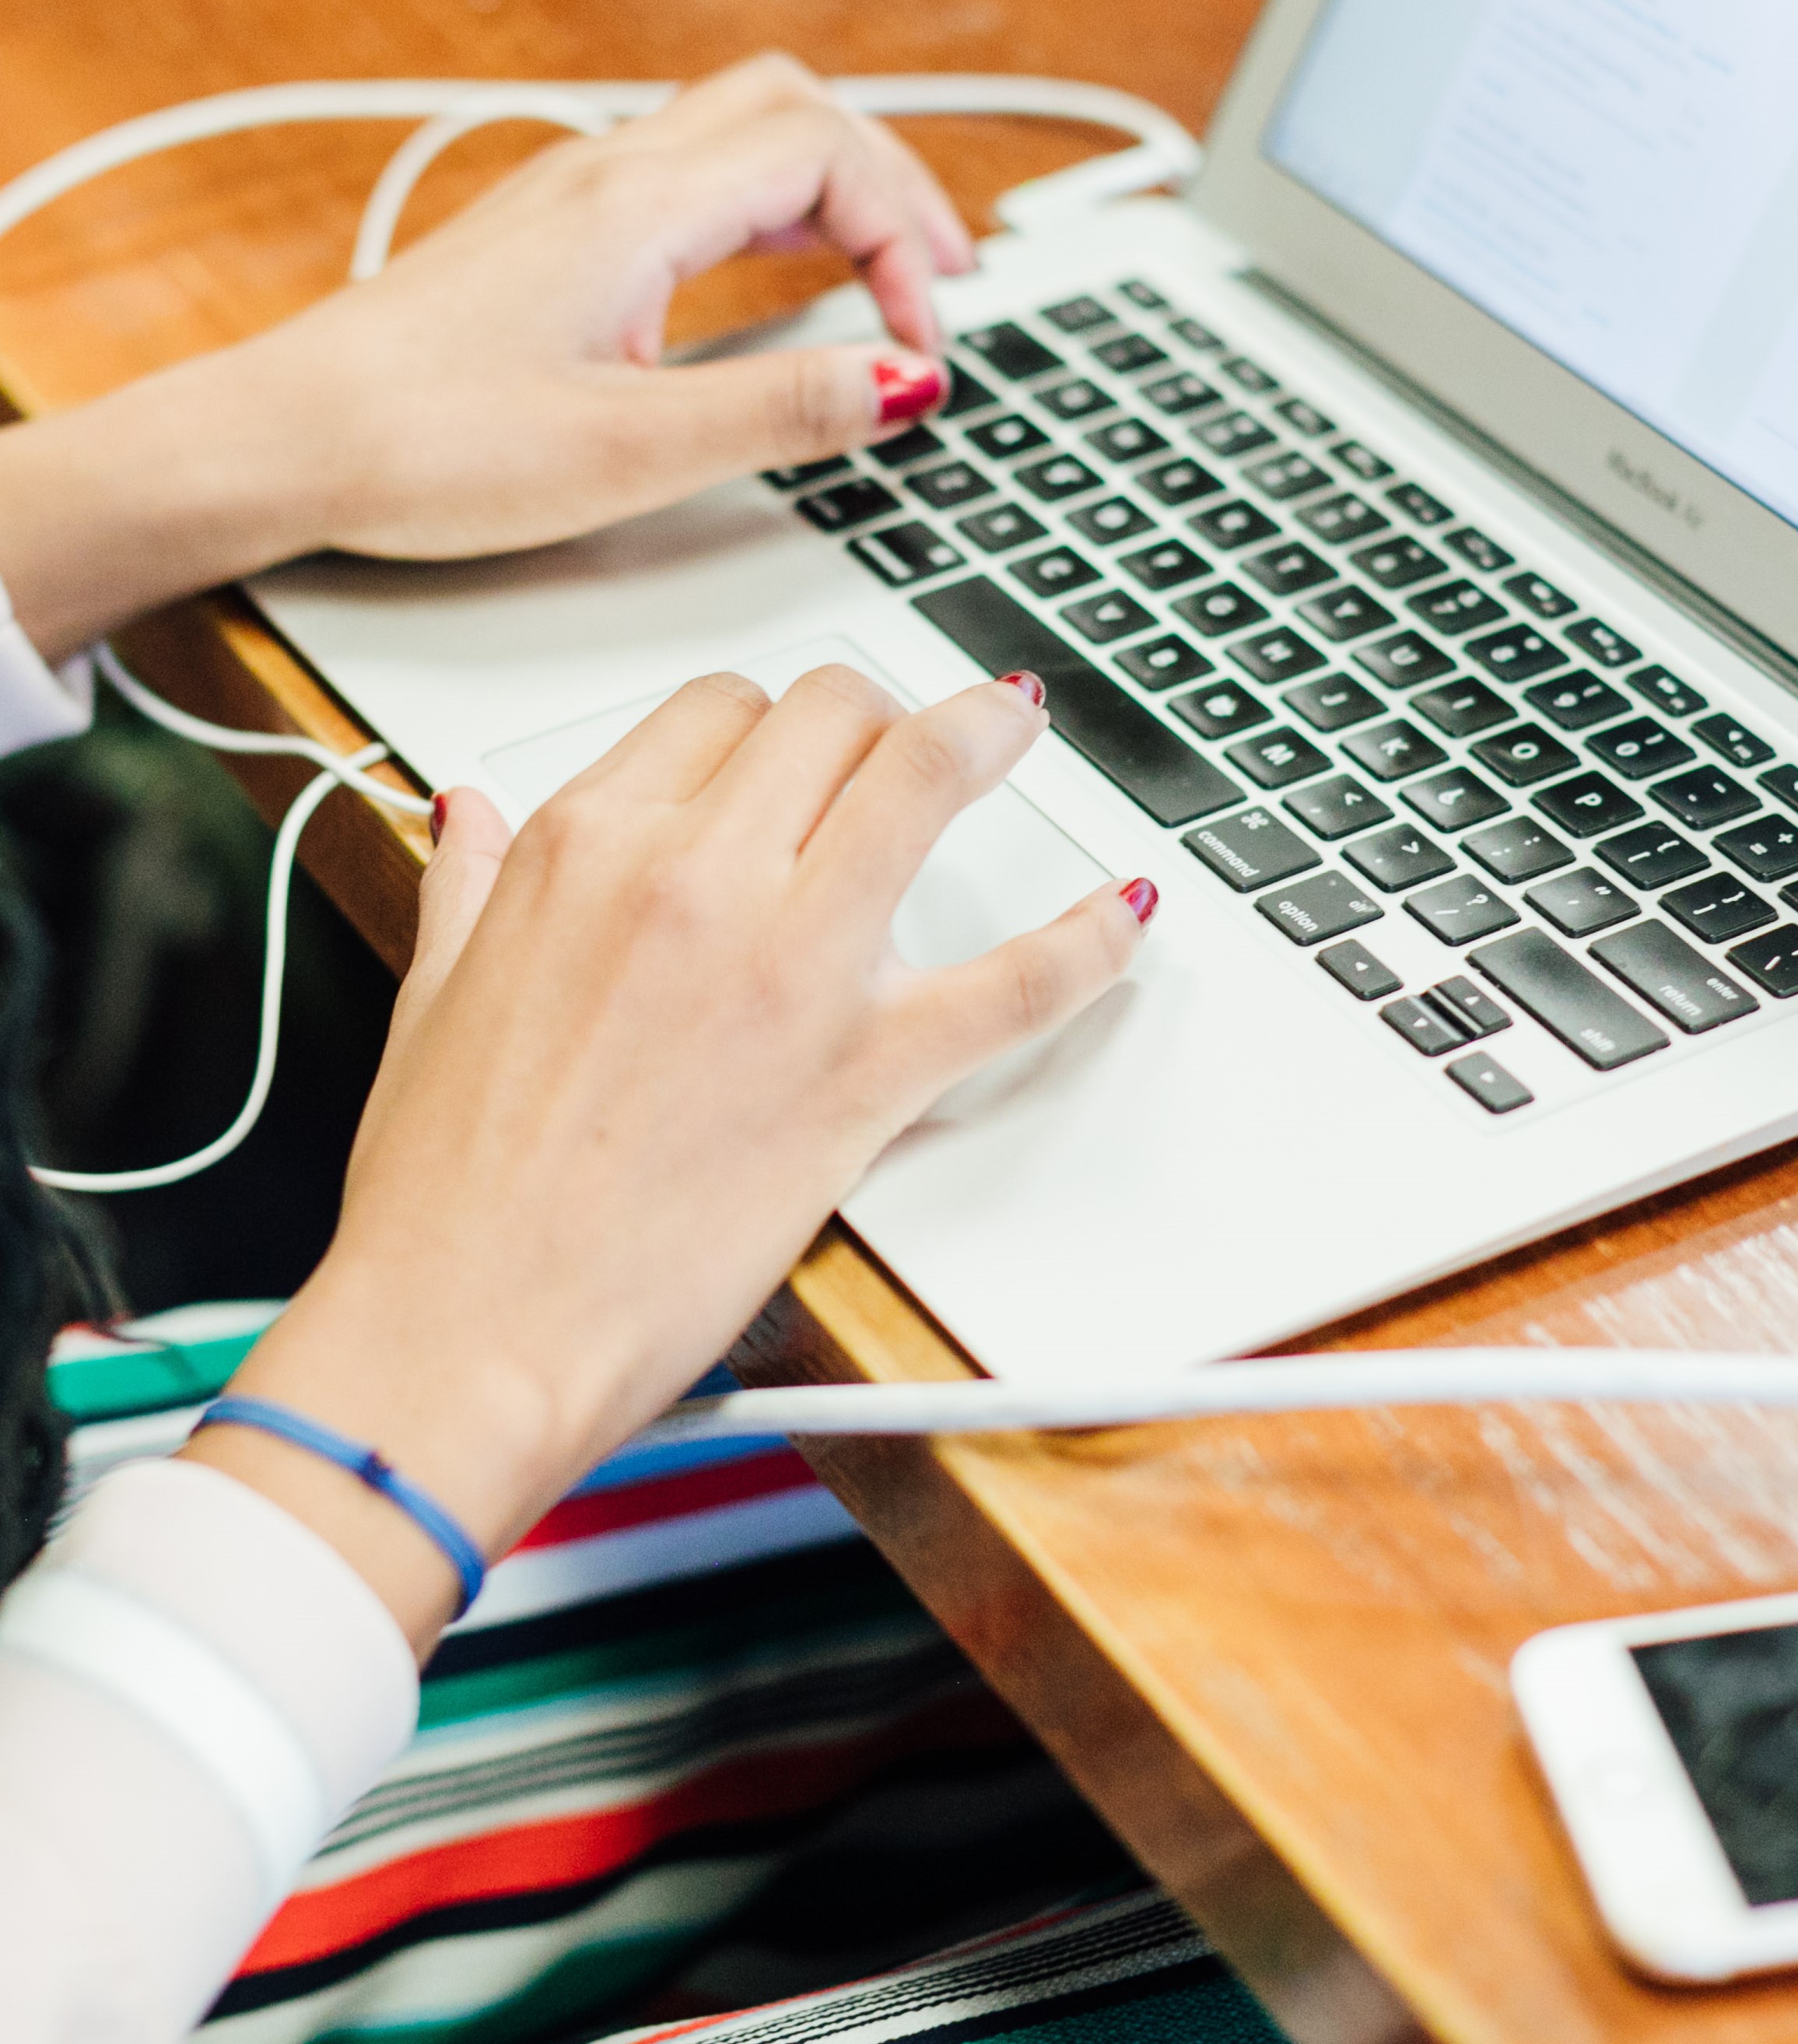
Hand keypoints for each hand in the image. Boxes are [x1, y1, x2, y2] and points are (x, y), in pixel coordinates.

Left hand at [0, 54, 970, 659]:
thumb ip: (783, 408)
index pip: (825, 154)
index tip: (921, 340)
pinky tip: (784, 273)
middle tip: (944, 274)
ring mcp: (575, 195)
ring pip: (742, 129)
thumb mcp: (634, 448)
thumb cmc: (426, 445)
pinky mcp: (553, 234)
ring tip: (890, 267)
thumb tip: (902, 379)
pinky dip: (773, 207)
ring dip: (835, 185)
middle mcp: (606, 175)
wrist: (281, 442)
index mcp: (636, 209)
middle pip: (796, 107)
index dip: (905, 236)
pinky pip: (693, 174)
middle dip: (892, 181)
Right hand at [185, 663, 1153, 1652]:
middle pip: (832, 717)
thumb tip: (469, 814)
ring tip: (1015, 731)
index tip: (807, 746)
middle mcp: (692, 877)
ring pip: (923, 777)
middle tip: (910, 746)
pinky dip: (1087, 937)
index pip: (720, 711)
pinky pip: (1019, 976)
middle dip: (878, 716)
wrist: (465, 1332)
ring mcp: (790, 964)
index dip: (778, 722)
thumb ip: (466, 883)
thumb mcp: (430, 997)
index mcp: (584, 850)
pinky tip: (1121, 909)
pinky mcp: (866, 1068)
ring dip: (985, 739)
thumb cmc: (446, 1194)